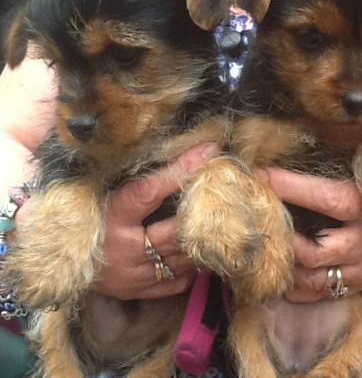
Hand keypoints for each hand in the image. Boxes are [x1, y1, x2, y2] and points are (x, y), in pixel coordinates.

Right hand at [94, 142, 220, 299]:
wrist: (59, 263)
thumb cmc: (89, 219)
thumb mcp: (102, 195)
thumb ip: (133, 180)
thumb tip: (169, 148)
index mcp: (110, 217)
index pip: (149, 190)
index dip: (179, 170)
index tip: (207, 150)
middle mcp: (123, 249)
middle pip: (174, 231)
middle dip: (201, 212)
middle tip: (223, 192)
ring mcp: (132, 275)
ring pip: (182, 257)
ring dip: (201, 239)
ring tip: (220, 219)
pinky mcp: (139, 292)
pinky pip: (178, 280)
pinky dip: (192, 265)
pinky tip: (200, 248)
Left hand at [261, 167, 361, 302]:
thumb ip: (356, 157)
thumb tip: (317, 133)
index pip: (321, 198)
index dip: (287, 186)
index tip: (259, 174)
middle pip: (311, 252)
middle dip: (280, 238)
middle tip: (258, 221)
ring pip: (316, 281)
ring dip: (286, 269)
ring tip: (264, 252)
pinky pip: (329, 294)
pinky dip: (302, 289)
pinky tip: (284, 279)